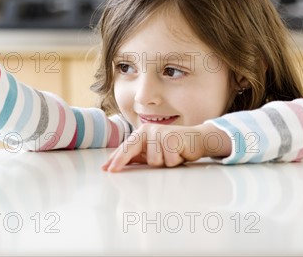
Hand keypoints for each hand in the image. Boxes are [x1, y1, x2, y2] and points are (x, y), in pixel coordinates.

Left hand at [101, 123, 231, 171]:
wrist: (196, 139)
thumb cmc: (173, 146)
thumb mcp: (152, 151)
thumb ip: (137, 156)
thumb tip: (118, 164)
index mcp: (141, 133)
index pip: (126, 148)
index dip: (116, 159)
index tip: (107, 169)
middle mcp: (149, 131)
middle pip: (134, 151)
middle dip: (125, 161)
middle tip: (115, 170)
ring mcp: (160, 133)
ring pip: (155, 161)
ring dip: (165, 163)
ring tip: (171, 156)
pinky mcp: (173, 139)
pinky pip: (169, 161)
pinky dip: (175, 162)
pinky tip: (179, 154)